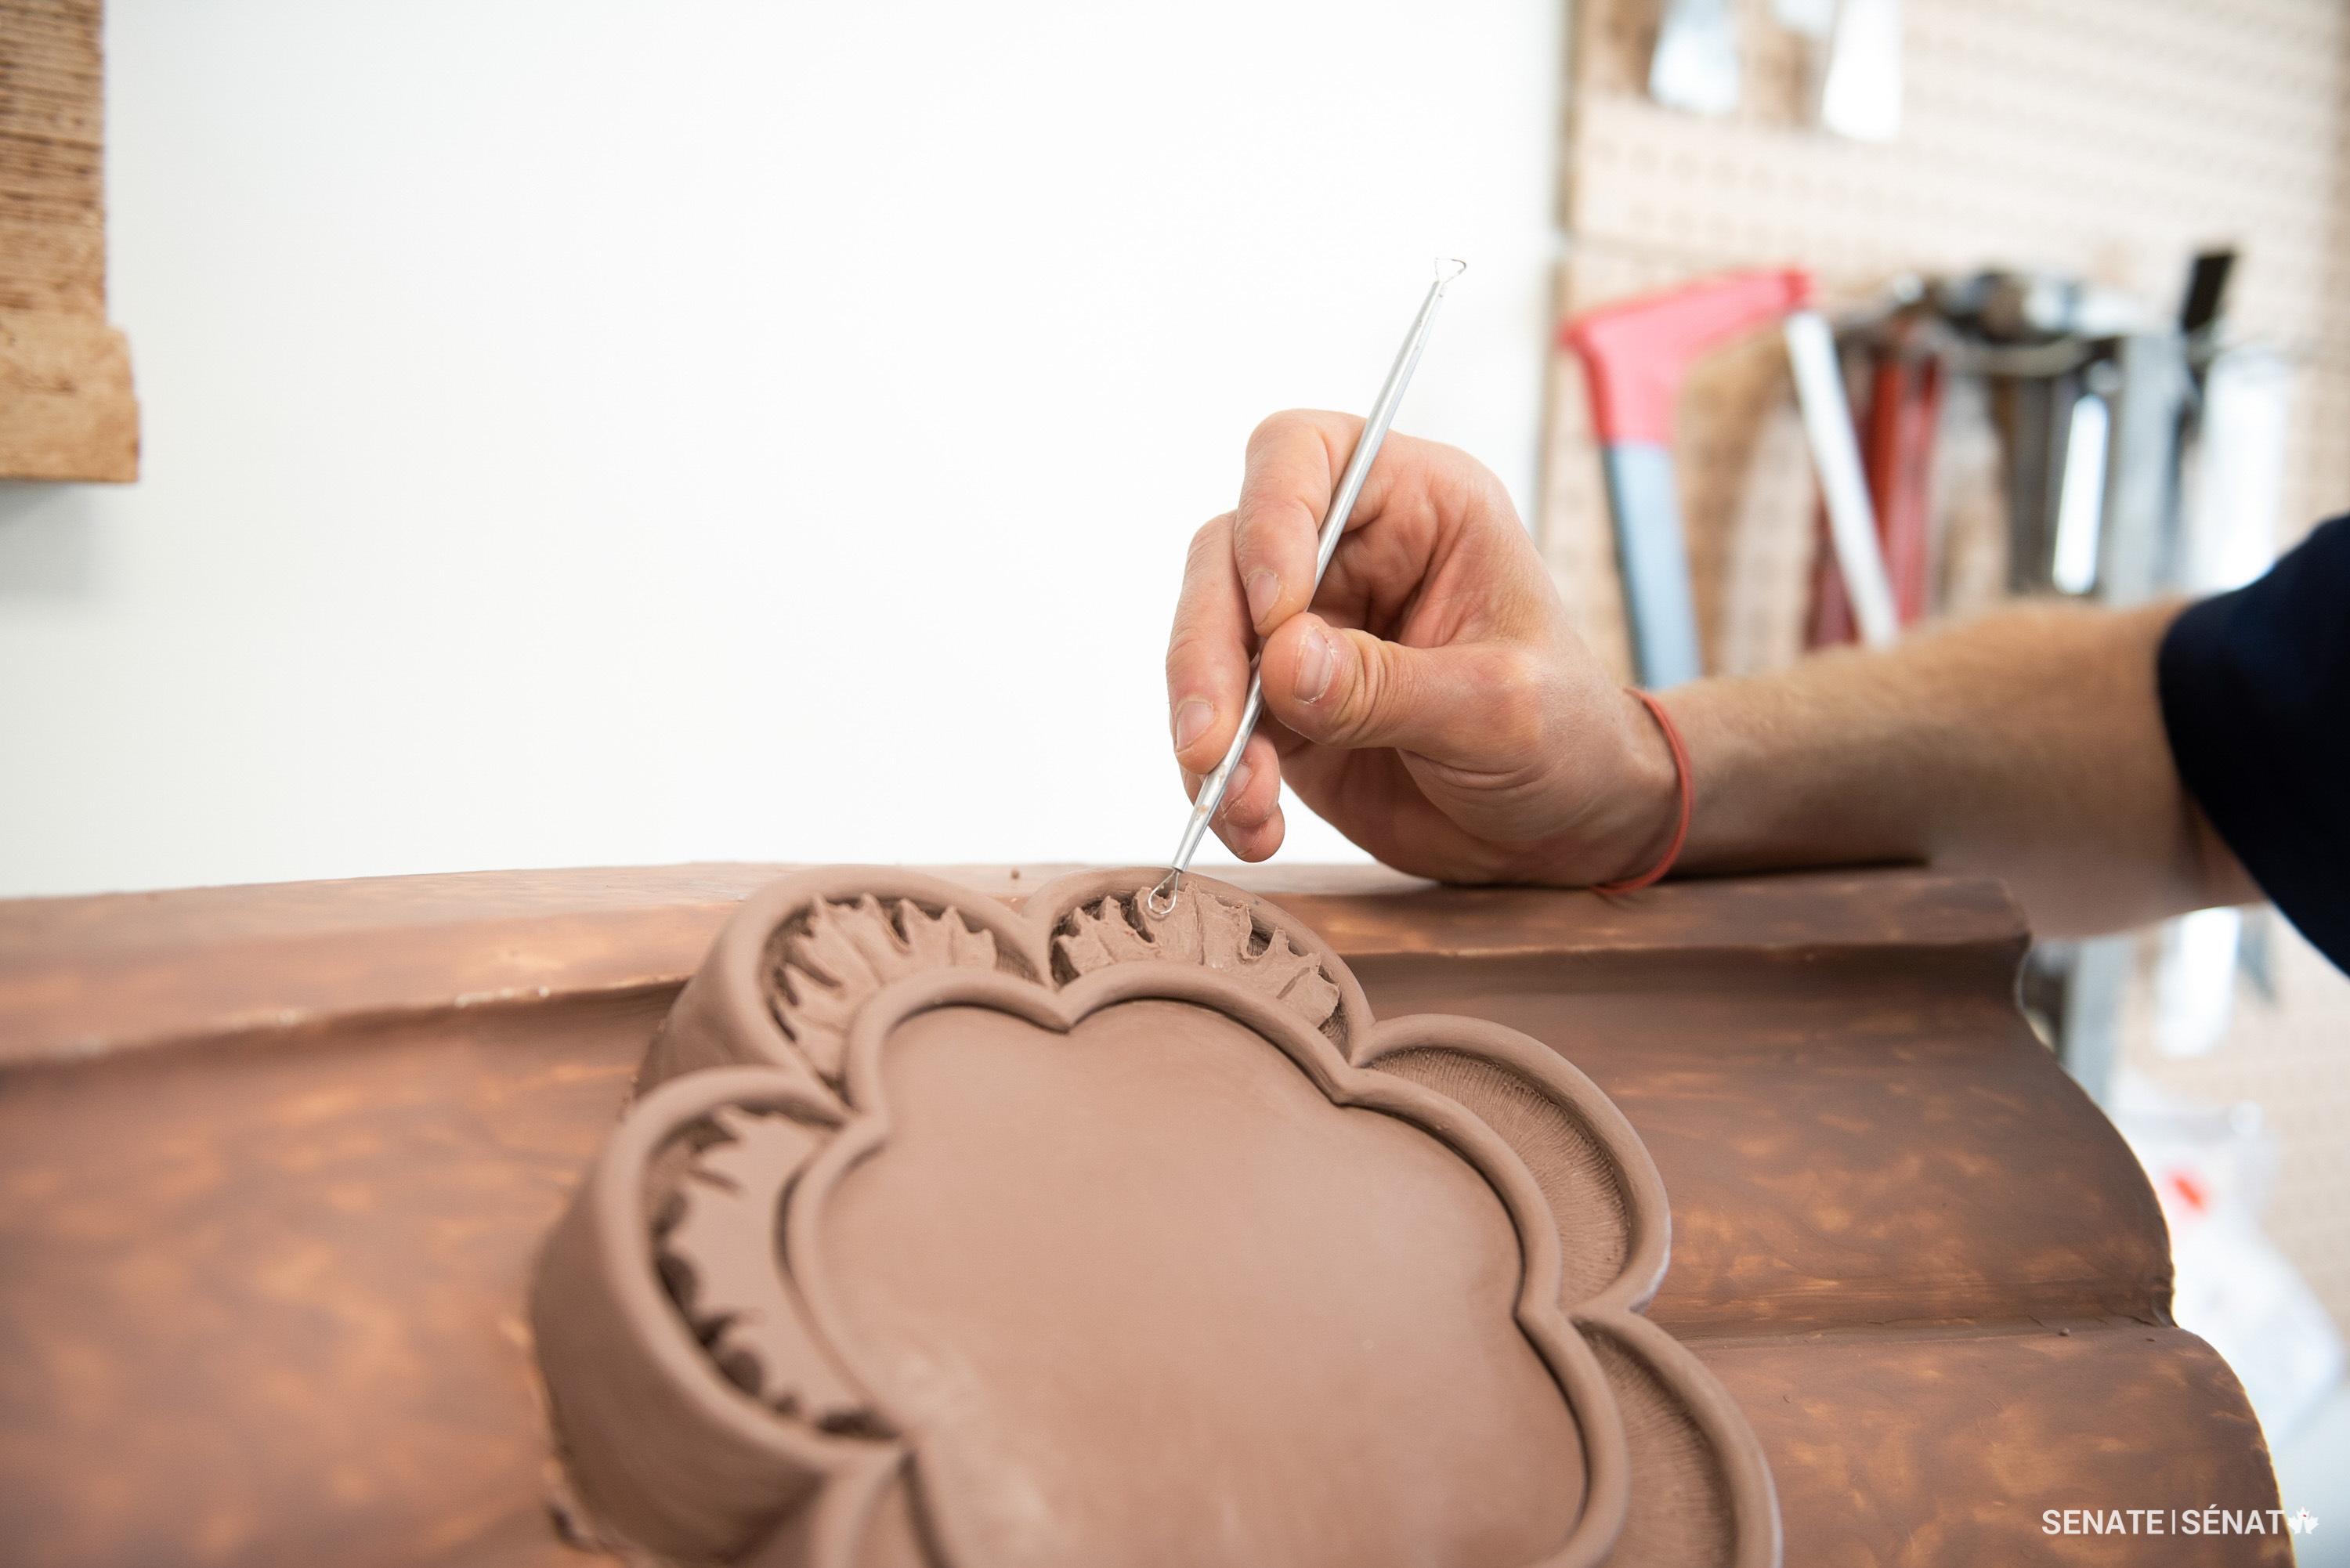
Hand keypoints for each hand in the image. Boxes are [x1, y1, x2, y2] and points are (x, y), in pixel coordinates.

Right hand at [1165, 410, 1679, 884]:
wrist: (1566, 830)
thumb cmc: (1565, 737)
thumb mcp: (1498, 710)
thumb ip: (1388, 686)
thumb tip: (1282, 663)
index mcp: (1418, 504)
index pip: (1304, 455)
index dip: (1270, 519)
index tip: (1276, 615)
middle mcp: (1348, 553)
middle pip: (1228, 557)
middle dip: (1208, 651)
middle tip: (1211, 739)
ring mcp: (1306, 631)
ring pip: (1207, 645)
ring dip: (1208, 727)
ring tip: (1239, 801)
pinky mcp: (1281, 708)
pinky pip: (1219, 728)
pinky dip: (1221, 780)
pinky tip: (1253, 826)